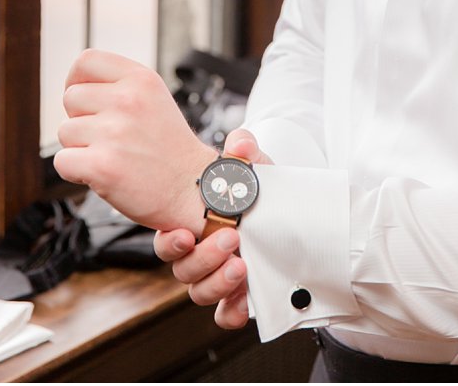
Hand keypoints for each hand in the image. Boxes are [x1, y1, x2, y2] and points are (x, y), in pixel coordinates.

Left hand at [52, 49, 211, 230]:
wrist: (194, 192)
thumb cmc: (169, 149)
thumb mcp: (153, 99)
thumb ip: (117, 86)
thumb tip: (73, 86)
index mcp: (141, 79)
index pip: (86, 61)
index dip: (77, 80)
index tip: (85, 101)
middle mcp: (128, 100)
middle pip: (71, 98)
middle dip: (82, 119)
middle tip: (109, 138)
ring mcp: (114, 133)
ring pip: (65, 132)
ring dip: (80, 148)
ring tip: (113, 157)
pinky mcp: (103, 165)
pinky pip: (62, 162)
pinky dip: (75, 172)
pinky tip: (103, 175)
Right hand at [153, 128, 272, 328]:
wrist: (290, 220)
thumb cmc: (259, 195)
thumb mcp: (255, 170)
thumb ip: (245, 152)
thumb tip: (241, 142)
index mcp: (194, 225)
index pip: (168, 240)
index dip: (171, 242)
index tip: (186, 233)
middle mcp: (200, 254)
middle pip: (181, 269)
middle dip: (202, 257)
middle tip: (229, 239)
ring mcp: (217, 277)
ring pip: (198, 292)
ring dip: (217, 282)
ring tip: (241, 266)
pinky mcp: (237, 297)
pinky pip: (224, 315)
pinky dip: (231, 312)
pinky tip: (245, 302)